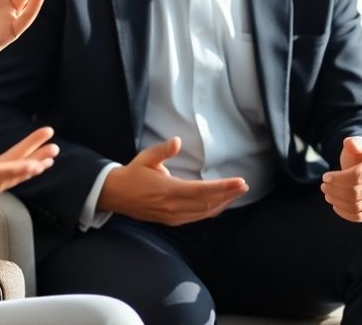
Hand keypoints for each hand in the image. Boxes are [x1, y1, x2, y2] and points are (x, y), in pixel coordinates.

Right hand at [96, 137, 247, 225]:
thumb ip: (163, 151)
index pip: (201, 191)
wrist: (117, 195)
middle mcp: (172, 206)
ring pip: (204, 212)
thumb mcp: (146, 158)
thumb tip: (177, 141)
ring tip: (237, 192)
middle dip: (228, 195)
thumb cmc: (133, 174)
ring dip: (223, 203)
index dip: (222, 188)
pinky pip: (198, 217)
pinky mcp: (173, 220)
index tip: (239, 182)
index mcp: (167, 190)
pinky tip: (221, 202)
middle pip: (207, 203)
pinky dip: (212, 210)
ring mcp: (173, 216)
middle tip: (244, 185)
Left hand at [320, 136, 361, 221]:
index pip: (357, 176)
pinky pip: (359, 217)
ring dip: (337, 202)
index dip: (338, 179)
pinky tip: (335, 205)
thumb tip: (349, 143)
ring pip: (356, 206)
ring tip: (328, 194)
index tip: (325, 177)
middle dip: (335, 190)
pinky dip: (344, 213)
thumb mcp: (361, 146)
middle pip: (355, 193)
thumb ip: (355, 143)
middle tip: (323, 186)